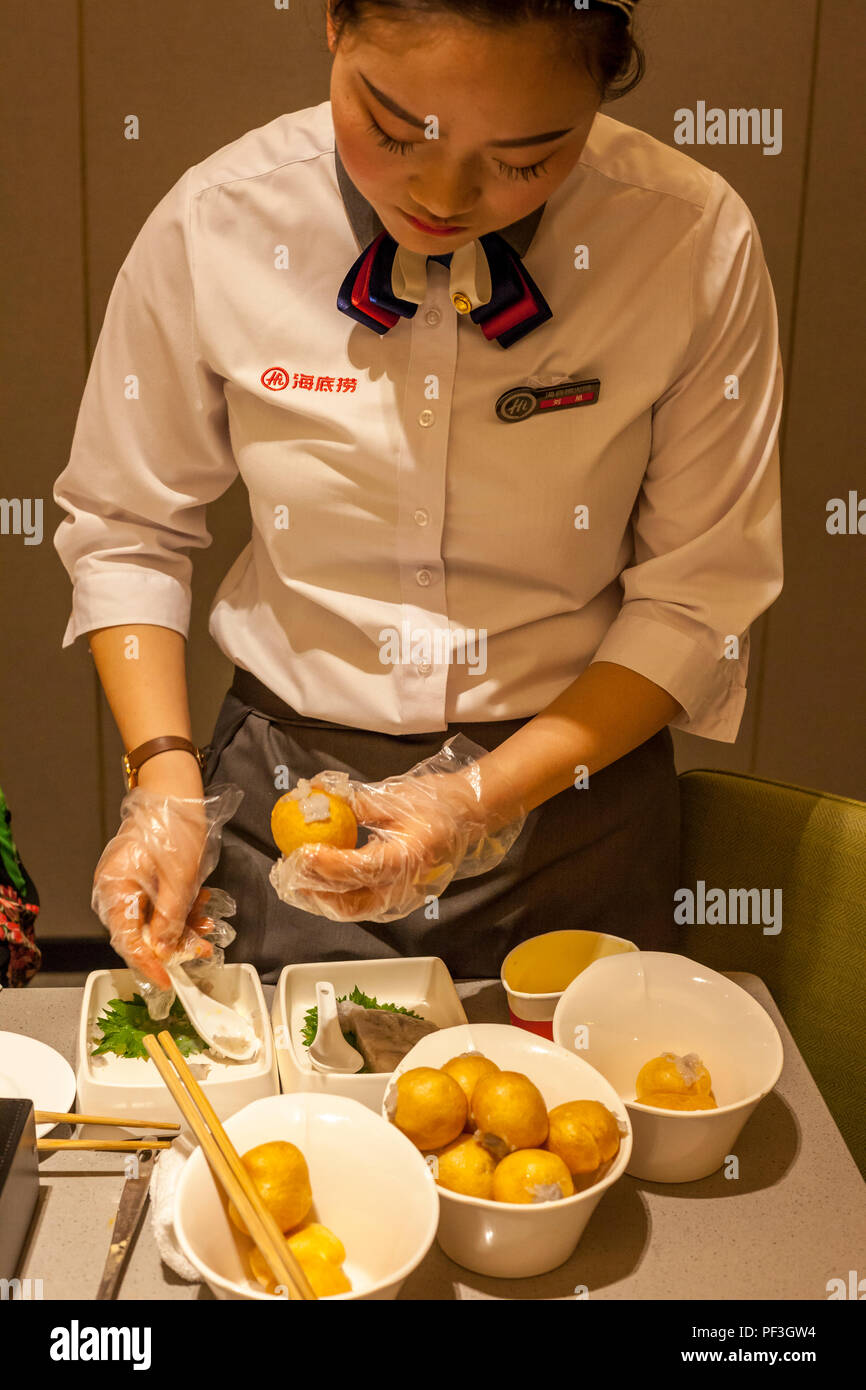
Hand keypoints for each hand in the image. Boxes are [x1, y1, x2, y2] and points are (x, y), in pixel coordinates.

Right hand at [91, 783, 242, 1012]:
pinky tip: (203, 904)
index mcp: (115, 889)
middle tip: (203, 948)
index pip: (127, 941)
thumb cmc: (172, 826)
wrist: (174, 790)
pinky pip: (160, 901)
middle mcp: (116, 889)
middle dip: (174, 943)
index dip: (149, 964)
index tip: (169, 981)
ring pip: (155, 918)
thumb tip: (165, 948)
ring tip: (209, 925)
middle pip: (141, 932)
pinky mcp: (145, 876)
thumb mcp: (179, 877)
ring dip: (183, 925)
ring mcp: (130, 882)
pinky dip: (181, 907)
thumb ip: (170, 917)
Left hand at [269, 736, 526, 922]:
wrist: (468, 817)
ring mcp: (402, 898)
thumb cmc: (434, 802)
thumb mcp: (394, 795)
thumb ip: (355, 803)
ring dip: (317, 899)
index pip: (360, 869)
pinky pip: (358, 905)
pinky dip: (332, 897)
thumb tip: (314, 798)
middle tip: (285, 871)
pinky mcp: (396, 898)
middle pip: (350, 903)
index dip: (326, 865)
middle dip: (312, 890)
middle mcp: (405, 885)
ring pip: (351, 910)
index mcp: (409, 857)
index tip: (300, 852)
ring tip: (291, 879)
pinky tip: (313, 881)